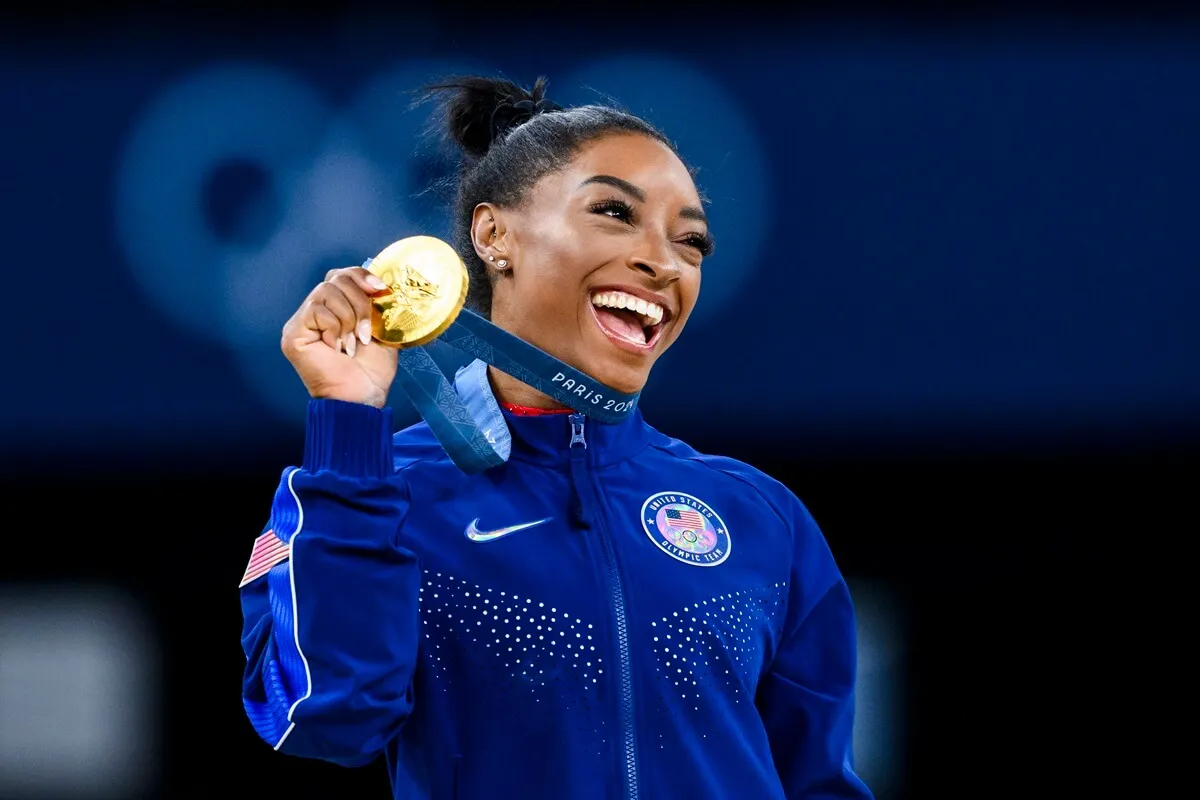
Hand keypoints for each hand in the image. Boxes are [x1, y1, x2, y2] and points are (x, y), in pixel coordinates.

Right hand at [281, 267, 397, 407]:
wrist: (362, 397)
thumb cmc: (372, 371)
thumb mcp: (381, 330)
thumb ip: (376, 304)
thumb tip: (381, 282)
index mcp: (335, 309)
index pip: (341, 275)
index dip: (360, 275)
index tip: (380, 289)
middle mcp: (315, 311)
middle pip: (335, 278)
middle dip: (359, 301)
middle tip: (366, 331)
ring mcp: (301, 322)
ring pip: (327, 291)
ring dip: (349, 317)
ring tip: (352, 344)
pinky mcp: (293, 333)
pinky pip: (316, 310)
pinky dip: (335, 328)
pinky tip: (337, 348)